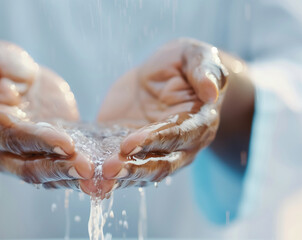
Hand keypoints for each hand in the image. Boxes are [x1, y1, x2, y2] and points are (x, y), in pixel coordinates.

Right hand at [0, 40, 92, 189]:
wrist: (13, 77)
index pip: (14, 139)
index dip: (40, 142)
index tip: (67, 143)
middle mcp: (1, 150)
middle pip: (30, 167)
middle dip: (59, 169)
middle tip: (88, 169)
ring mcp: (25, 156)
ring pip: (48, 176)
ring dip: (72, 178)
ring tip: (98, 179)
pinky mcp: (46, 154)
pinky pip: (62, 170)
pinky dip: (80, 175)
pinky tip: (102, 176)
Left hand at [99, 38, 227, 188]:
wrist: (160, 76)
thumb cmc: (181, 63)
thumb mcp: (193, 56)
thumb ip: (205, 69)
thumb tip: (212, 91)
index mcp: (198, 122)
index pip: (177, 135)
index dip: (154, 140)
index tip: (128, 143)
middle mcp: (181, 146)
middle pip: (161, 164)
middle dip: (135, 168)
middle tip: (109, 169)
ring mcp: (156, 153)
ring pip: (142, 173)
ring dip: (121, 177)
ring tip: (97, 179)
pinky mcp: (134, 152)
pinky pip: (124, 167)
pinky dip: (109, 176)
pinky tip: (90, 180)